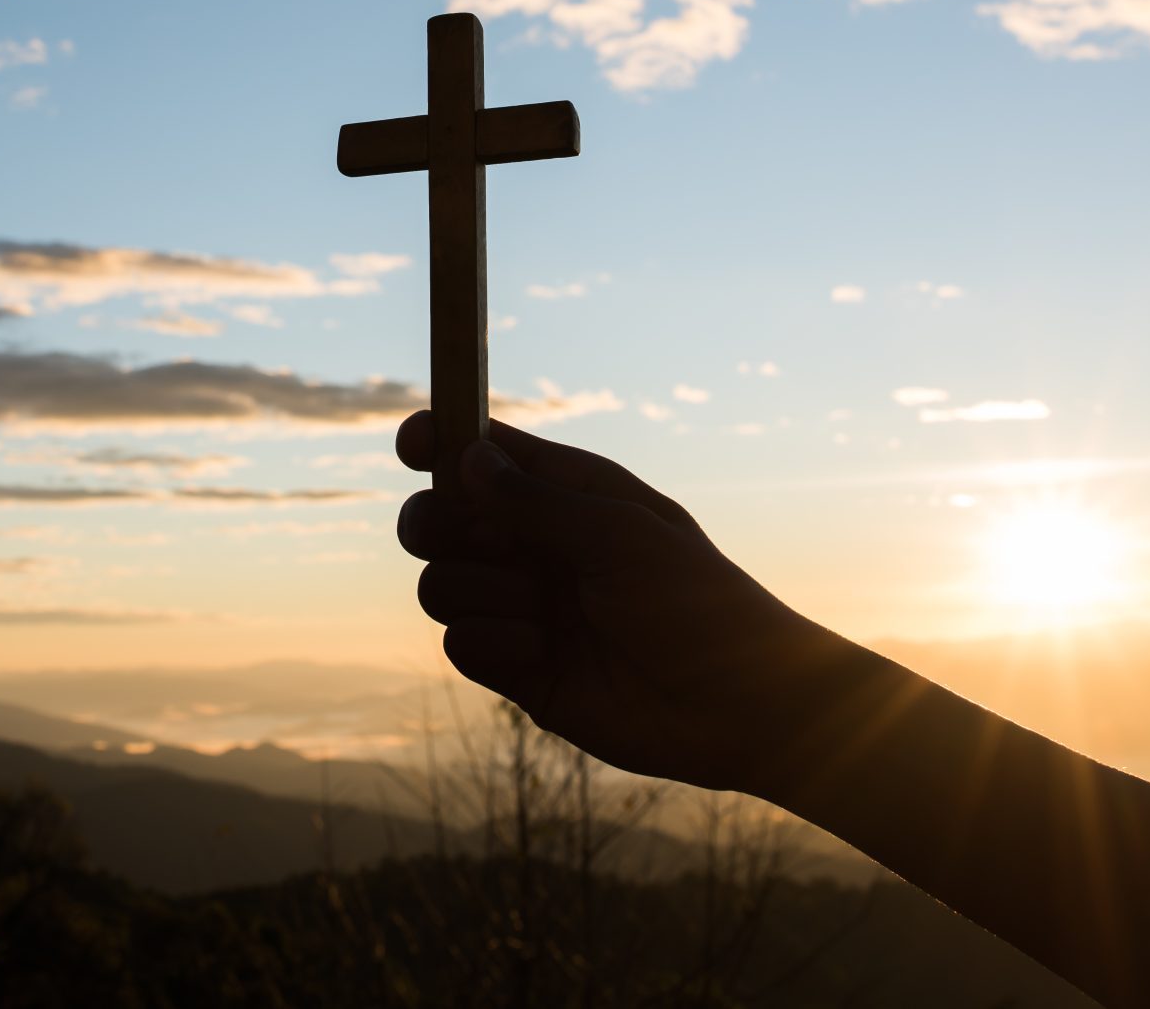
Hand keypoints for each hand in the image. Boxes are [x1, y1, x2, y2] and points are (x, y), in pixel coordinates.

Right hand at [396, 411, 835, 791]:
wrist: (736, 707)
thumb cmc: (698, 603)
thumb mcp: (621, 536)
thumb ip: (536, 501)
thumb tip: (464, 459)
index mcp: (566, 495)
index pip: (481, 456)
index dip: (439, 443)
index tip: (412, 446)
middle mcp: (535, 547)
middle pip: (438, 519)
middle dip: (435, 524)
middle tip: (471, 538)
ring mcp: (523, 608)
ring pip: (439, 584)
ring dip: (479, 592)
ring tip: (541, 610)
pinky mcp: (518, 670)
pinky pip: (460, 645)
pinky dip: (492, 644)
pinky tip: (542, 653)